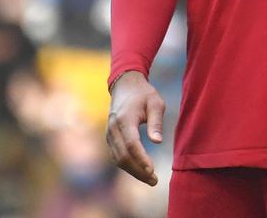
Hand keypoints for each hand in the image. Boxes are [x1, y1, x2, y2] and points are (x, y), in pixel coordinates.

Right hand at [106, 71, 165, 185]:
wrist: (125, 86)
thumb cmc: (144, 94)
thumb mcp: (156, 103)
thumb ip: (156, 122)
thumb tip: (157, 142)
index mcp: (124, 119)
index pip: (131, 144)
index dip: (141, 158)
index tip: (152, 170)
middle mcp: (113, 129)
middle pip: (123, 156)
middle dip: (138, 170)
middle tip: (154, 181)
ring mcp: (109, 134)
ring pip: (118, 159)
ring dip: (133, 171)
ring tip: (150, 179)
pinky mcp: (110, 138)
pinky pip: (117, 155)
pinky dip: (128, 165)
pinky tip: (141, 171)